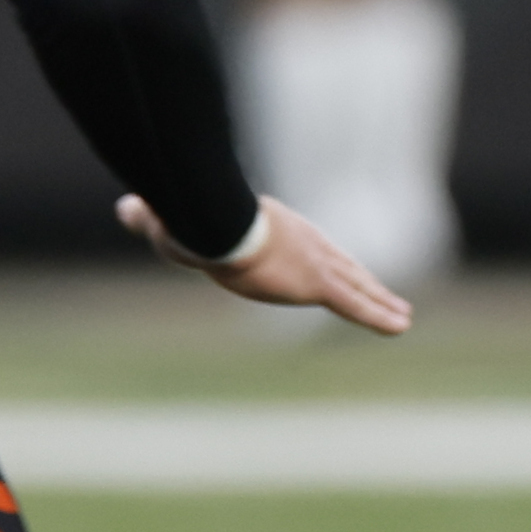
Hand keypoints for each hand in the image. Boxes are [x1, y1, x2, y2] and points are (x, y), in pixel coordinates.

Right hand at [116, 193, 413, 334]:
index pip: (305, 248)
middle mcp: (299, 245)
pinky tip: (403, 324)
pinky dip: (380, 314)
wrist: (209, 222)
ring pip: (355, 286)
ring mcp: (312, 264)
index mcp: (271, 233)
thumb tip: (126, 207)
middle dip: (361, 279)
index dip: (324, 258)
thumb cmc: (188, 220)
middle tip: (383, 291)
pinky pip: (356, 303)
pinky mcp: (318, 282)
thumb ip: (154, 218)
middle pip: (339, 265)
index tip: (339, 267)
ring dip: (380, 301)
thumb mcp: (170, 223)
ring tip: (404, 315)